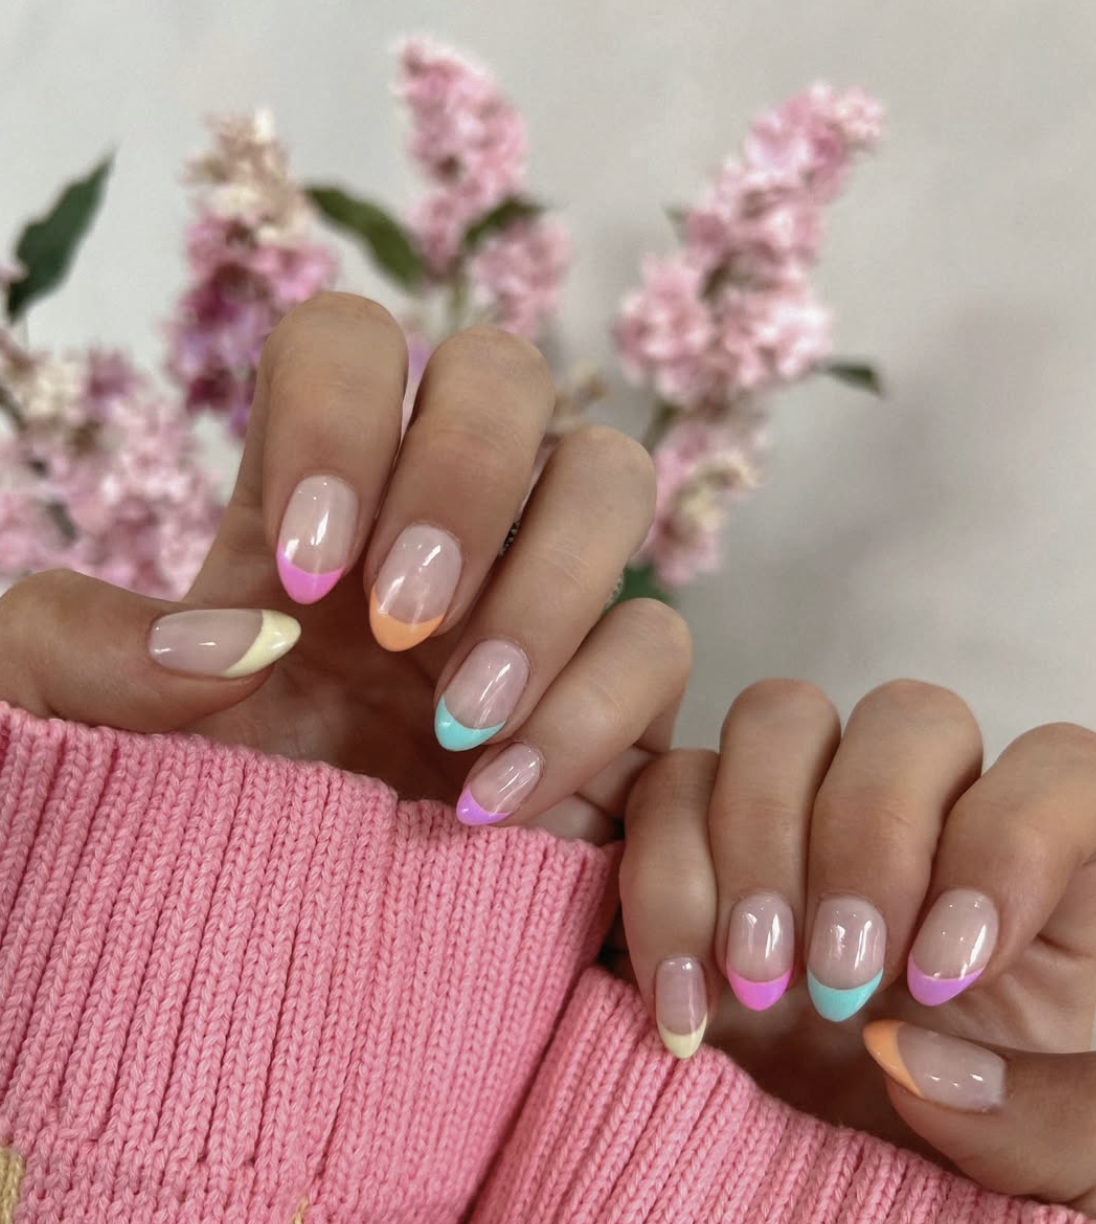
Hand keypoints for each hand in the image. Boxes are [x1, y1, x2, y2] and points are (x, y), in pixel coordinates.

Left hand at [0, 293, 689, 840]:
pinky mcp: (613, 699)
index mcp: (311, 495)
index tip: (306, 571)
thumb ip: (71, 646)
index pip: (352, 343)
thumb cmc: (173, 823)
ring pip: (608, 475)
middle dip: (463, 478)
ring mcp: (537, 601)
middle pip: (504, 372)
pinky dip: (590, 710)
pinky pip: (655, 642)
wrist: (282, 954)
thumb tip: (226, 636)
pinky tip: (493, 798)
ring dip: (547, 585)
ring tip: (455, 717)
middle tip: (399, 622)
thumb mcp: (61, 730)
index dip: (341, 415)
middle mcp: (437, 523)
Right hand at [617, 679, 1095, 1212]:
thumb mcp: (1060, 1162)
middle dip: (868, 839)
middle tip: (841, 974)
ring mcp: (800, 812)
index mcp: (1045, 874)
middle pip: (910, 717)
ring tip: (758, 981)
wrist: (823, 1177)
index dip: (1007, 844)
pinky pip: (665, 787)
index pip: (1058, 771)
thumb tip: (906, 1048)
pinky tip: (685, 1000)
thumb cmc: (966, 1155)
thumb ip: (1048, 1118)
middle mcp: (924, 816)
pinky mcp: (694, 835)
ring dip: (758, 843)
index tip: (946, 974)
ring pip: (779, 718)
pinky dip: (663, 883)